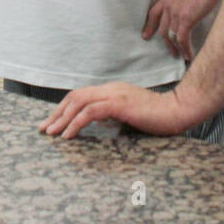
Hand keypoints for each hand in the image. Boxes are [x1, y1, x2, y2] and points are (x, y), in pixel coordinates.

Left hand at [39, 83, 193, 138]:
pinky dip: (76, 123)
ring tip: (53, 133)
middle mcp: (110, 89)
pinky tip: (69, 135)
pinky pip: (91, 112)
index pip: (81, 95)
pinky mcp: (120, 104)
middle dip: (57, 113)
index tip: (53, 122)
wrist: (178, 110)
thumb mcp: (131, 113)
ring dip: (63, 119)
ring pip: (79, 102)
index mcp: (112, 90)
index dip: (64, 108)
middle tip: (45, 128)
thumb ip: (114, 114)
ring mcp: (115, 95)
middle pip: (75, 96)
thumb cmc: (159, 116)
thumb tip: (97, 122)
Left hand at [143, 0, 223, 59]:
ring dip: (177, 49)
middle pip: (163, 28)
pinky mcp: (186, 18)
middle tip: (171, 53)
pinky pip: (182, 39)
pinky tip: (189, 55)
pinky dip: (185, 49)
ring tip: (182, 57)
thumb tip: (190, 6)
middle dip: (166, 43)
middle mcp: (168, 5)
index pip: (153, 13)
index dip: (150, 26)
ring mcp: (176, 12)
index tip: (146, 36)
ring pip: (172, 36)